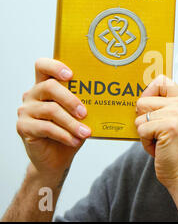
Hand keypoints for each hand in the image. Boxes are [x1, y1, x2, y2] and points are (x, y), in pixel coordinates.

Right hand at [16, 58, 90, 176]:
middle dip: (71, 99)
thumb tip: (107, 95)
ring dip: (72, 123)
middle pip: (49, 87)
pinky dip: (64, 134)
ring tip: (85, 132)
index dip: (55, 66)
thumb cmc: (70, 131)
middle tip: (85, 113)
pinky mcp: (23, 127)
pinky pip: (46, 128)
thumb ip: (85, 103)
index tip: (71, 75)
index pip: (42, 65)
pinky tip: (75, 140)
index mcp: (45, 85)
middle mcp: (32, 94)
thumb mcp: (79, 115)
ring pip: (51, 110)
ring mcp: (25, 110)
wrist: (57, 157)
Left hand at [135, 75, 177, 188]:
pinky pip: (141, 129)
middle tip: (158, 132)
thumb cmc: (173, 148)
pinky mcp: (169, 126)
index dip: (148, 93)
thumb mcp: (172, 120)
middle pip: (143, 100)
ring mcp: (177, 114)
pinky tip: (159, 147)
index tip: (150, 109)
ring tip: (159, 141)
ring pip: (140, 117)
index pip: (161, 80)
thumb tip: (136, 97)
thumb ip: (160, 105)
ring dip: (144, 133)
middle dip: (143, 120)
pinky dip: (145, 142)